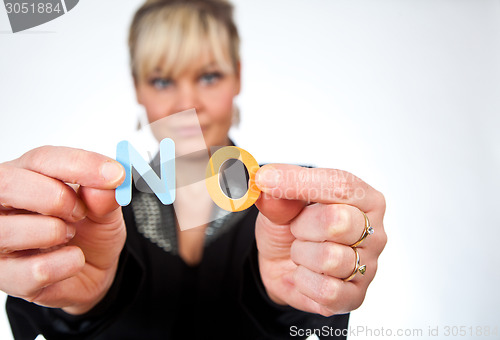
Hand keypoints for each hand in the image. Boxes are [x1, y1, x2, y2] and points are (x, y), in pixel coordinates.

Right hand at [0, 146, 125, 313]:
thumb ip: (106, 195)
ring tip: (70, 235)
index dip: (81, 165)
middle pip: (7, 185)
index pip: (42, 159)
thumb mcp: (105, 208)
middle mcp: (4, 202)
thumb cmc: (89, 230)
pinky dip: (66, 264)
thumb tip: (109, 184)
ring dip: (56, 232)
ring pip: (10, 230)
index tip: (116, 176)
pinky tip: (71, 259)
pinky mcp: (6, 274)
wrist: (92, 269)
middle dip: (55, 198)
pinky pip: (34, 270)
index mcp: (28, 173)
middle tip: (81, 212)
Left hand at [254, 164, 386, 315]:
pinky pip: (325, 290)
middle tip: (296, 228)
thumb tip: (269, 181)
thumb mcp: (280, 203)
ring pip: (329, 258)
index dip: (300, 182)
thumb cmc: (290, 227)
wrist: (280, 263)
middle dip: (303, 224)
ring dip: (301, 254)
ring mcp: (368, 266)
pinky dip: (303, 281)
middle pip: (338, 221)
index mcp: (365, 199)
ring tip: (301, 251)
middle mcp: (374, 231)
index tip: (267, 179)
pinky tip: (304, 272)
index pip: (340, 185)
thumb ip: (278, 194)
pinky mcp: (355, 296)